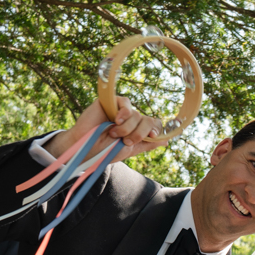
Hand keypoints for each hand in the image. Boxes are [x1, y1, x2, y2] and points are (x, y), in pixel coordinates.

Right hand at [47, 96, 166, 162]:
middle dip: (140, 133)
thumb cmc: (105, 151)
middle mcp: (131, 120)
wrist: (87, 149)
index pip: (154, 125)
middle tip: (126, 141)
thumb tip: (167, 141)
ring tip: (114, 134)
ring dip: (127, 127)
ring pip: (136, 114)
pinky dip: (124, 113)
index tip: (151, 136)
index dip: (156, 130)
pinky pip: (126, 102)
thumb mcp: (129, 150)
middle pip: (148, 120)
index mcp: (137, 131)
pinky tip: (116, 121)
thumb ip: (147, 145)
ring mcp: (121, 111)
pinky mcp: (111, 103)